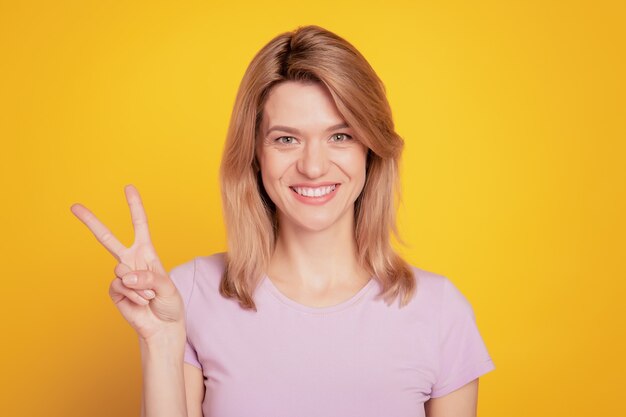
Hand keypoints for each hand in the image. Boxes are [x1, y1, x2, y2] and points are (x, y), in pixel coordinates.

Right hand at [70, 184, 184, 341]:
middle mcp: (131, 261)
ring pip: (122, 271)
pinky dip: (134, 295)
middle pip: (107, 239)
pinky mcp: (114, 291)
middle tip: (74, 206)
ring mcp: (121, 276)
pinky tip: (140, 302)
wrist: (162, 327)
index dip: (134, 206)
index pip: (139, 225)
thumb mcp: (167, 287)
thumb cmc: (169, 303)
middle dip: (91, 222)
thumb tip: (124, 274)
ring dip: (140, 286)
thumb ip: (149, 277)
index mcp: (147, 253)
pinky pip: (120, 286)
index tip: (128, 187)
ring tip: (149, 296)